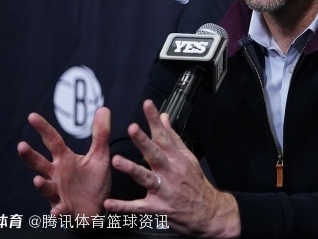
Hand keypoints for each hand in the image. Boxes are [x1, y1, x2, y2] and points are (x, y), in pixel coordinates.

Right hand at [17, 107, 111, 217]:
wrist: (96, 208)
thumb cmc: (93, 181)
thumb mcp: (99, 156)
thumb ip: (101, 134)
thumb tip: (103, 108)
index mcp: (64, 159)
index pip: (52, 141)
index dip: (43, 128)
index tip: (32, 116)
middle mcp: (56, 175)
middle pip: (39, 164)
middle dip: (30, 156)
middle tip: (21, 146)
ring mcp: (58, 192)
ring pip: (45, 187)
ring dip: (41, 184)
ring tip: (38, 179)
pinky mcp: (64, 208)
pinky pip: (59, 210)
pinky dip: (57, 210)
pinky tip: (56, 210)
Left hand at [103, 100, 240, 237]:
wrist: (208, 212)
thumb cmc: (195, 183)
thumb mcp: (188, 157)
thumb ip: (172, 137)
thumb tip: (164, 117)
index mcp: (177, 159)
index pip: (165, 135)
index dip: (155, 120)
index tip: (147, 105)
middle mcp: (170, 172)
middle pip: (155, 154)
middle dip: (144, 141)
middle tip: (132, 128)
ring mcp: (164, 191)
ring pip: (146, 178)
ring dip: (131, 169)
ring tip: (117, 161)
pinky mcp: (158, 208)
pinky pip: (138, 208)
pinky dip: (123, 206)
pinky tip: (109, 203)